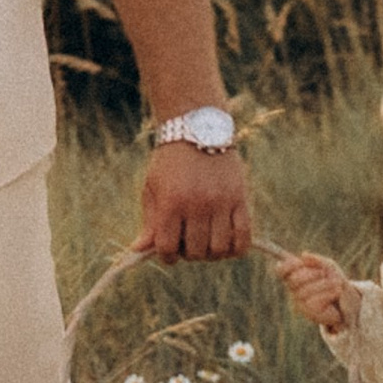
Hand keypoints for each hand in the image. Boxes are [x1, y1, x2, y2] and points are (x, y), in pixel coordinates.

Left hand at [137, 138, 251, 262]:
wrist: (198, 127)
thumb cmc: (170, 160)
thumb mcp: (153, 187)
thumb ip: (150, 221)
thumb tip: (138, 250)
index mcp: (171, 202)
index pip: (168, 248)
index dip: (167, 255)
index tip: (169, 249)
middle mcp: (197, 205)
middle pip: (195, 252)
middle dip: (189, 253)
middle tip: (188, 240)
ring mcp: (221, 202)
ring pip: (219, 250)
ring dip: (211, 253)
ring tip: (206, 241)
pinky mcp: (240, 199)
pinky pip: (244, 237)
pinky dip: (236, 249)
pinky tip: (227, 243)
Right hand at [273, 249, 353, 334]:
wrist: (348, 302)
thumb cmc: (335, 283)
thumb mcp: (329, 267)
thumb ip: (317, 260)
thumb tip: (303, 254)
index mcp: (296, 277)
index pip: (282, 271)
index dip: (288, 265)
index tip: (299, 262)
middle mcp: (295, 291)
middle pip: (293, 280)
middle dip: (310, 274)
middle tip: (323, 273)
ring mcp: (301, 303)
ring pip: (305, 291)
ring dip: (324, 284)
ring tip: (336, 284)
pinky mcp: (309, 313)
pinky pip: (314, 301)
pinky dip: (328, 294)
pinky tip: (335, 293)